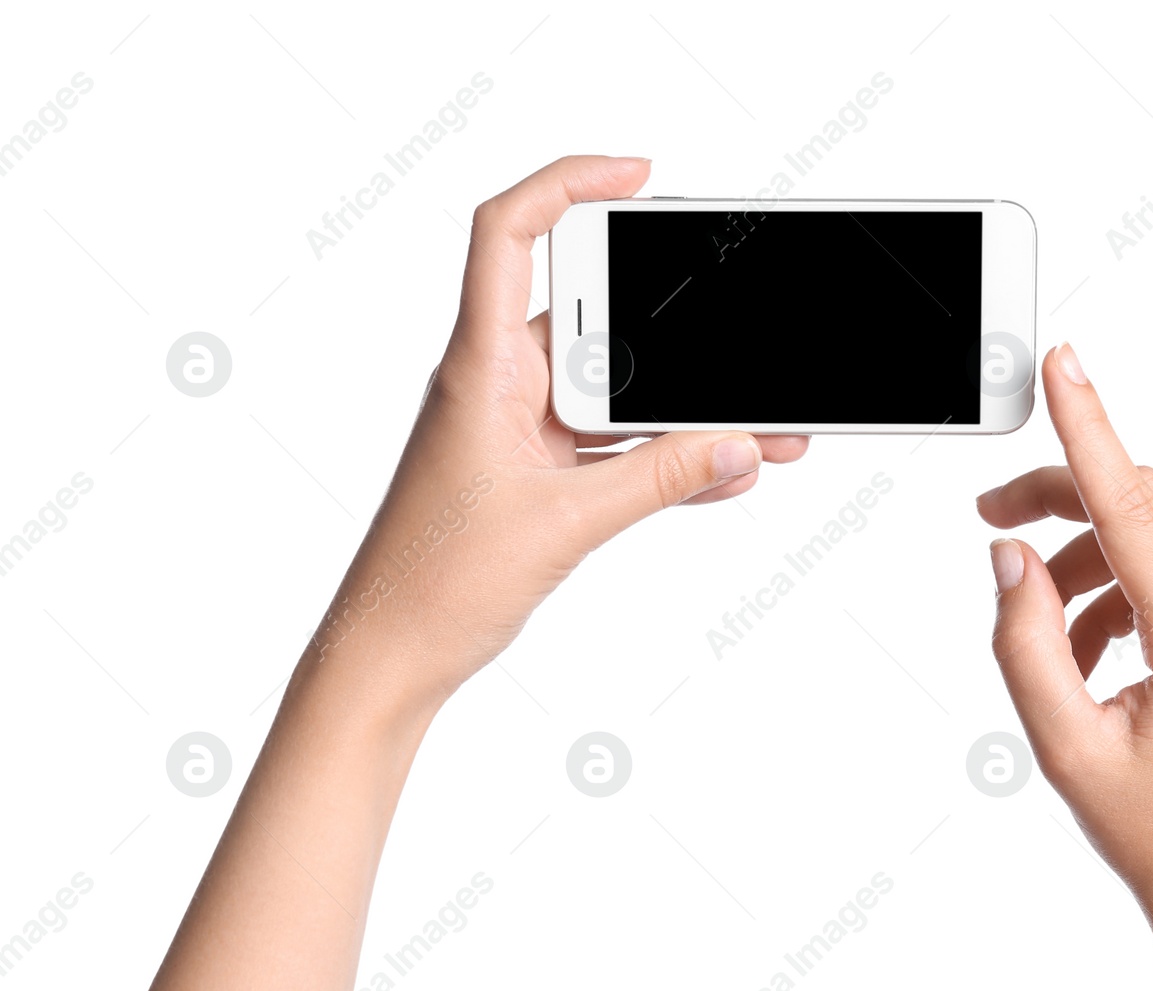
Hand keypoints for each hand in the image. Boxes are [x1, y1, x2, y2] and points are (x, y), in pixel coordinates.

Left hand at [312, 155, 806, 705]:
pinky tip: (725, 473)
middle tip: (739, 337)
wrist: (392, 653)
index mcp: (481, 368)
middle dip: (678, 330)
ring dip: (683, 410)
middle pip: (597, 319)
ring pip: (619, 393)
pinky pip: (617, 448)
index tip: (639, 175)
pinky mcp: (540, 475)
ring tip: (760, 426)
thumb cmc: (434, 582)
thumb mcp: (563, 523)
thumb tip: (735, 445)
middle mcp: (500, 385)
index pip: (507, 235)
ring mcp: (522, 431)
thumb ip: (658, 480)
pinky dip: (667, 458)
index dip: (568, 185)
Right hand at [978, 342, 1152, 990]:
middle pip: (1141, 502)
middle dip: (1061, 498)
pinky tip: (1090, 648)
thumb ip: (1025, 641)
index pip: (1133, 508)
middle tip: (990, 522)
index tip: (1065, 364)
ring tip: (1046, 632)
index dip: (1088, 429)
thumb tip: (1011, 556)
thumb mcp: (1063, 746)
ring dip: (1085, 555)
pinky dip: (1116, 584)